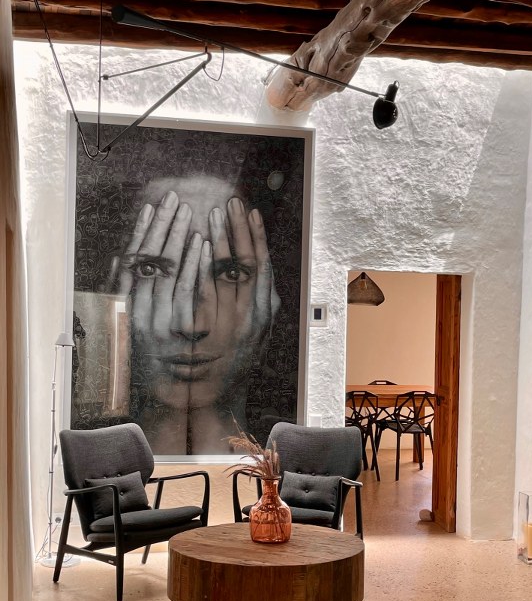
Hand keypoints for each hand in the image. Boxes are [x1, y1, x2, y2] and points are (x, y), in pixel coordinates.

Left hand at [208, 196, 280, 350]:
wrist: (212, 398)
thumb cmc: (235, 364)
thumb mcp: (258, 336)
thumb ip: (264, 306)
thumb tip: (266, 275)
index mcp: (261, 315)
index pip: (261, 268)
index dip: (257, 238)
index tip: (252, 213)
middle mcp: (246, 317)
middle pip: (244, 265)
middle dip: (238, 230)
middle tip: (231, 202)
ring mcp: (224, 323)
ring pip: (223, 274)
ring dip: (218, 241)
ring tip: (212, 213)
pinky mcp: (200, 330)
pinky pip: (200, 292)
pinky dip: (199, 266)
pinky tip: (195, 244)